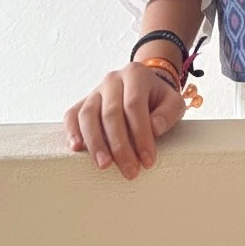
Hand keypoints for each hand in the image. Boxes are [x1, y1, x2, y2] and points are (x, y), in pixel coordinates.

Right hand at [64, 62, 185, 179]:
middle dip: (120, 146)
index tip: (148, 161)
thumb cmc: (158, 100)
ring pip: (88, 115)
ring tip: (104, 165)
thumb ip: (169, 112)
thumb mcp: (173, 102)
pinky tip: (77, 148)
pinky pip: (72, 115)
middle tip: (130, 171)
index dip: (141, 135)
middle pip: (111, 113)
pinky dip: (72, 131)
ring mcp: (94, 91)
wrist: (143, 87)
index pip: (134, 105)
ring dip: (96, 142)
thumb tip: (155, 128)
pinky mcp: (82, 103)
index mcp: (135, 74)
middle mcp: (112, 79)